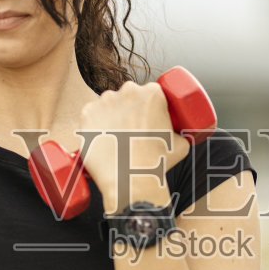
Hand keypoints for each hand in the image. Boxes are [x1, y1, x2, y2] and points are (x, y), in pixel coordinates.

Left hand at [77, 80, 191, 210]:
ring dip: (111, 116)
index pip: (150, 93)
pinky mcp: (87, 114)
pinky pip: (90, 115)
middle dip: (130, 109)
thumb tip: (181, 136)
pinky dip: (94, 125)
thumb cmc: (157, 163)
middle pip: (128, 96)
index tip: (147, 120)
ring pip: (108, 105)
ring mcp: (105, 101)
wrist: (131, 179)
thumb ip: (181, 134)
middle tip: (133, 130)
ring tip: (117, 138)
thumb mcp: (181, 145)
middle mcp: (127, 90)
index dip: (149, 106)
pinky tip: (102, 139)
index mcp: (153, 92)